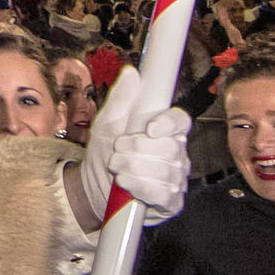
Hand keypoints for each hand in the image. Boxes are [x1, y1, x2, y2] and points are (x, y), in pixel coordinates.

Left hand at [80, 68, 191, 226]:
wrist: (93, 184)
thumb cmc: (104, 150)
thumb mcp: (107, 120)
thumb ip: (121, 98)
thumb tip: (132, 72)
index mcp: (164, 130)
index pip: (180, 121)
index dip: (168, 123)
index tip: (149, 128)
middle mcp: (176, 154)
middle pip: (170, 147)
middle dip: (136, 148)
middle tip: (117, 150)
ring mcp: (176, 179)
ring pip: (165, 170)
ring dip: (133, 167)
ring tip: (117, 167)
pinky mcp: (171, 202)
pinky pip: (164, 194)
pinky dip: (140, 187)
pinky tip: (127, 184)